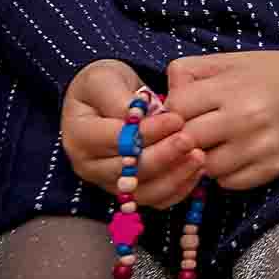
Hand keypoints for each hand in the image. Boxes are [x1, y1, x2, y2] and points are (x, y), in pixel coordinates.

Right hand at [60, 59, 204, 207]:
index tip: (176, 119)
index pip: (116, 140)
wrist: (106, 98)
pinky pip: (155, 199)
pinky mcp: (129, 192)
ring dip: (174, 177)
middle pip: (129, 172)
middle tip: (190, 139)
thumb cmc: (105, 85)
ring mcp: (109, 183)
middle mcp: (90, 166)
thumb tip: (136, 115)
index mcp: (79, 136)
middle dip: (164, 156)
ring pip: (143, 192)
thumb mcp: (104, 79)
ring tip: (199, 156)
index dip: (148, 132)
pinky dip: (178, 188)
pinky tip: (197, 169)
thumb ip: (117, 96)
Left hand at [165, 34, 278, 190]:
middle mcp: (248, 117)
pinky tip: (232, 154)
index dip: (171, 112)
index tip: (181, 112)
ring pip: (206, 168)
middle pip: (188, 142)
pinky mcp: (273, 167)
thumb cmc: (260, 72)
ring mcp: (262, 145)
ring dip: (202, 160)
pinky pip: (229, 183)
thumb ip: (186, 74)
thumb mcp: (224, 62)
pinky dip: (224, 173)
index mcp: (232, 88)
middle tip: (191, 133)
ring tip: (213, 143)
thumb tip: (159, 106)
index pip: (177, 110)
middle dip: (183, 139)